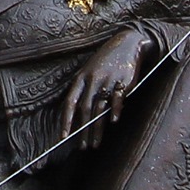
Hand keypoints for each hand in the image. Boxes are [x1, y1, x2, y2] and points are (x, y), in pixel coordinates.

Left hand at [60, 29, 155, 149]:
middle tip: (82, 146)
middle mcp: (92, 81)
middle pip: (85, 110)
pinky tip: (114, 122)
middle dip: (82, 131)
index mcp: (80, 79)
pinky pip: (117, 99)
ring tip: (95, 144)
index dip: (66, 121)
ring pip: (100, 109)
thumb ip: (83, 91)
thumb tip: (77, 115)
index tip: (63, 136)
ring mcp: (107, 81)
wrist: (126, 43)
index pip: (69, 103)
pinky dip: (115, 111)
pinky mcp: (123, 82)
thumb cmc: (105, 61)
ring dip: (97, 129)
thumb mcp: (88, 72)